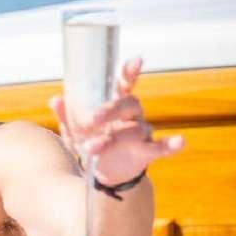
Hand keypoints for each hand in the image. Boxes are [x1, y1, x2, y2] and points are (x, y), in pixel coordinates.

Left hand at [50, 57, 183, 184]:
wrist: (101, 175)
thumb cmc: (90, 144)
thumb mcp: (74, 131)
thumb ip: (67, 116)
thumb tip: (55, 100)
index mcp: (114, 106)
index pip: (124, 85)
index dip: (130, 73)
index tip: (136, 61)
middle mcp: (131, 116)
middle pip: (130, 104)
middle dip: (111, 109)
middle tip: (93, 119)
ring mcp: (141, 133)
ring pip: (135, 129)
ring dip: (113, 138)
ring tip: (92, 148)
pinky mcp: (146, 152)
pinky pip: (162, 147)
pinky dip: (171, 144)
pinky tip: (180, 141)